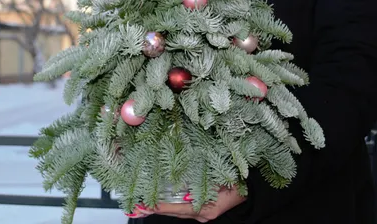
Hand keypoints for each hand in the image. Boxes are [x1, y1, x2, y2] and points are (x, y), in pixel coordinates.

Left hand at [131, 186, 245, 222]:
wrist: (250, 191)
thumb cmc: (236, 182)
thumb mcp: (220, 179)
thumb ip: (204, 180)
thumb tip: (185, 174)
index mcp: (205, 208)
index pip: (177, 209)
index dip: (161, 206)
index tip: (146, 204)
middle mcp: (201, 214)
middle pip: (173, 212)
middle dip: (155, 209)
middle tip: (136, 206)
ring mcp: (201, 213)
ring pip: (176, 212)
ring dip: (160, 207)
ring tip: (143, 204)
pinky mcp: (202, 210)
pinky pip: (182, 209)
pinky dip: (170, 205)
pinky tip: (160, 201)